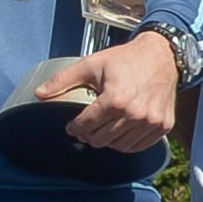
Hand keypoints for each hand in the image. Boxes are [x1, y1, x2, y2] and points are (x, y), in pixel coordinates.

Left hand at [65, 32, 182, 151]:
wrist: (162, 55)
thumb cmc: (126, 59)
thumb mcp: (91, 64)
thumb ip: (63, 80)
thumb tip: (39, 93)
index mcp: (115, 99)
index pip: (86, 126)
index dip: (75, 128)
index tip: (72, 126)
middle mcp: (135, 113)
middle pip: (101, 140)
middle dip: (89, 135)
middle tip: (86, 129)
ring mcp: (151, 122)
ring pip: (119, 146)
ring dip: (107, 140)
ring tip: (102, 129)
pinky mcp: (163, 126)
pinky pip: (139, 146)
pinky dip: (127, 143)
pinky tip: (120, 132)